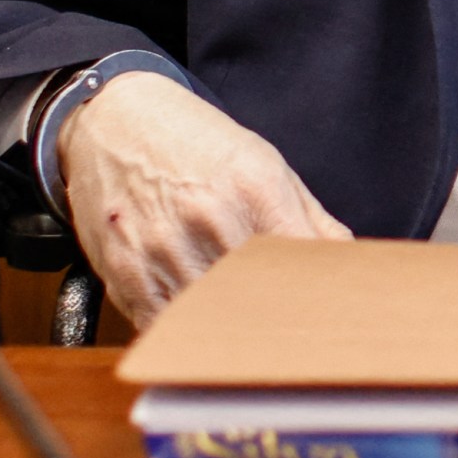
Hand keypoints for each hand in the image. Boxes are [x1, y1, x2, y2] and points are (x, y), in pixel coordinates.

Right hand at [55, 70, 348, 329]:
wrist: (112, 121)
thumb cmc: (193, 143)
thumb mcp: (263, 163)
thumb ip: (310, 219)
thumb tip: (345, 264)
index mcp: (254, 189)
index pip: (302, 266)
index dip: (318, 298)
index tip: (326, 317)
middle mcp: (208, 220)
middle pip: (260, 302)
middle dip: (276, 321)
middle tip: (286, 332)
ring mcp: (163, 251)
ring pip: (213, 325)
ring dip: (230, 333)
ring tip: (239, 328)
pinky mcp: (126, 276)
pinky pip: (165, 330)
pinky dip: (186, 336)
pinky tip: (194, 322)